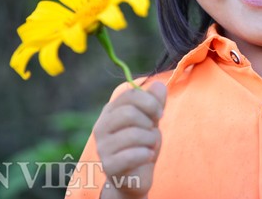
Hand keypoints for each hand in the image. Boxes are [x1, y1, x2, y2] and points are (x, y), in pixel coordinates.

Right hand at [94, 82, 166, 198]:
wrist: (134, 176)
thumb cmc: (141, 144)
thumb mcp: (151, 120)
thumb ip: (155, 102)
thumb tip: (159, 84)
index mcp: (110, 111)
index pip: (129, 94)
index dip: (150, 101)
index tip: (160, 113)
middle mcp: (102, 126)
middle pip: (129, 112)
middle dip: (149, 122)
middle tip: (153, 132)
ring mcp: (103, 147)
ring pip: (133, 134)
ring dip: (150, 139)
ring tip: (150, 146)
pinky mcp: (108, 166)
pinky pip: (130, 155)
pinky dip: (146, 154)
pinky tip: (147, 156)